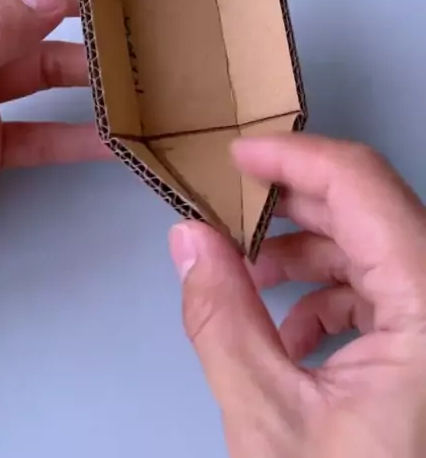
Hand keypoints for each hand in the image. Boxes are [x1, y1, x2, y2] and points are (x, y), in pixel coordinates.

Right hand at [169, 136, 425, 456]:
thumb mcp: (271, 421)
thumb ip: (222, 318)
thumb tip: (189, 242)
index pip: (361, 184)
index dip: (292, 156)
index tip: (238, 155)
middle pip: (369, 209)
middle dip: (292, 206)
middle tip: (230, 208)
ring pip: (377, 248)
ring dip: (308, 255)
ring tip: (250, 278)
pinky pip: (387, 291)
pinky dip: (334, 296)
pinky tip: (292, 333)